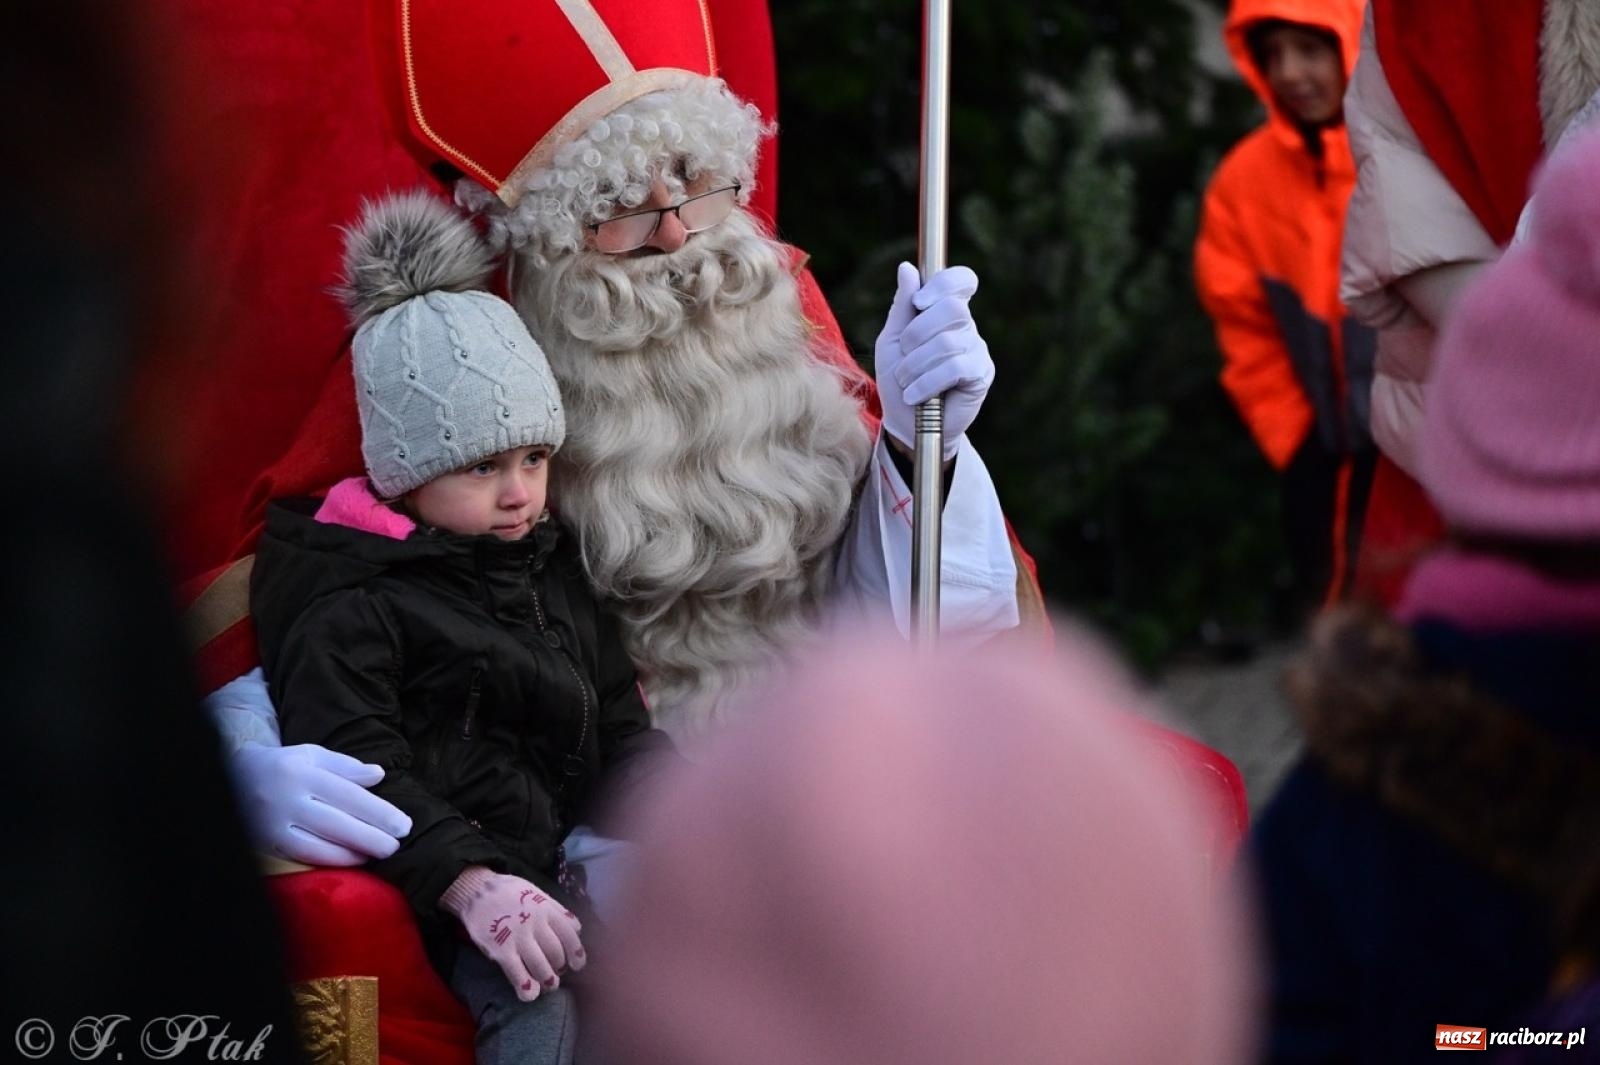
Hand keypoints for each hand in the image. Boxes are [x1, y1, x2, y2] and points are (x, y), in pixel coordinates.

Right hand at [232, 743, 411, 864]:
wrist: (230, 777)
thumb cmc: (282, 766)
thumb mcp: (312, 755)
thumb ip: (346, 767)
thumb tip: (379, 775)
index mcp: (302, 772)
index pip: (348, 795)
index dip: (378, 812)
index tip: (403, 824)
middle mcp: (287, 799)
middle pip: (337, 822)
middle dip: (372, 836)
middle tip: (398, 844)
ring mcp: (274, 823)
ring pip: (320, 844)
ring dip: (354, 852)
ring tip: (381, 852)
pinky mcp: (267, 842)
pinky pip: (304, 856)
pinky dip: (332, 860)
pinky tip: (354, 860)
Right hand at [441, 867, 585, 1001]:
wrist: (477, 890)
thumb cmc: (510, 893)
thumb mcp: (537, 893)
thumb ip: (556, 910)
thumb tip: (576, 928)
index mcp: (546, 908)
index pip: (570, 934)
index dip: (576, 953)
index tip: (577, 965)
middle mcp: (535, 923)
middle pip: (556, 953)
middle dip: (559, 967)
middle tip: (556, 972)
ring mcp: (517, 937)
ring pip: (541, 966)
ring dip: (548, 980)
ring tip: (548, 985)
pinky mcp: (500, 950)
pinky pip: (517, 973)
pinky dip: (526, 987)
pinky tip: (529, 994)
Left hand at [873, 262, 995, 460]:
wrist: (905, 424)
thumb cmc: (898, 379)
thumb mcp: (892, 341)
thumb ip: (902, 307)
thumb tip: (907, 268)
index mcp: (945, 311)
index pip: (961, 280)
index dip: (943, 284)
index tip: (919, 302)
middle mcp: (966, 326)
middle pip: (952, 308)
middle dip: (917, 332)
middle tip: (903, 352)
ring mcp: (977, 350)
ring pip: (948, 342)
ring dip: (915, 364)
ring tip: (905, 381)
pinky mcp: (980, 375)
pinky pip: (955, 368)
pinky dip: (927, 382)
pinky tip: (915, 395)